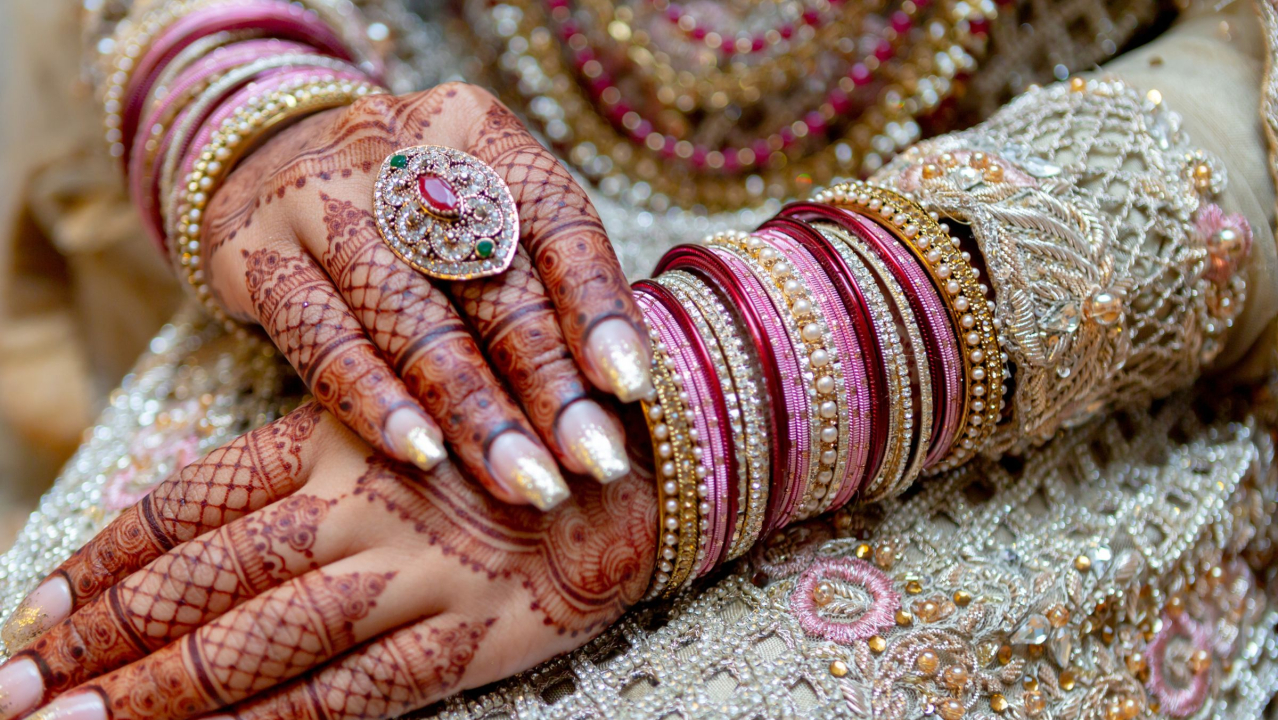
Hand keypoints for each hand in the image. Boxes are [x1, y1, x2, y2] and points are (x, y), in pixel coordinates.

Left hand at [0, 403, 655, 719]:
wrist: (635, 458)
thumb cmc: (505, 427)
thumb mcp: (392, 413)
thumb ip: (295, 461)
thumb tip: (182, 530)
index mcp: (334, 440)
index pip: (187, 509)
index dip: (104, 565)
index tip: (34, 615)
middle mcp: (358, 506)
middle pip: (201, 585)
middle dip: (100, 646)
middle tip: (18, 695)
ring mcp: (412, 575)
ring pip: (257, 646)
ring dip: (157, 696)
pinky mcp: (466, 636)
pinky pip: (350, 694)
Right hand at [199, 82, 652, 508]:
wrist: (259, 161)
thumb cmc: (406, 212)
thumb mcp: (473, 209)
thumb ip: (535, 276)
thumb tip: (617, 393)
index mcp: (474, 127)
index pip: (553, 215)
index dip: (596, 304)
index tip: (629, 387)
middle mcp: (396, 148)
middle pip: (489, 278)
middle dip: (549, 381)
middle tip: (594, 460)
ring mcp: (317, 195)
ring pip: (410, 318)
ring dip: (476, 412)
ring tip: (528, 484)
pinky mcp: (253, 253)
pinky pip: (323, 342)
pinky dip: (378, 405)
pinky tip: (425, 458)